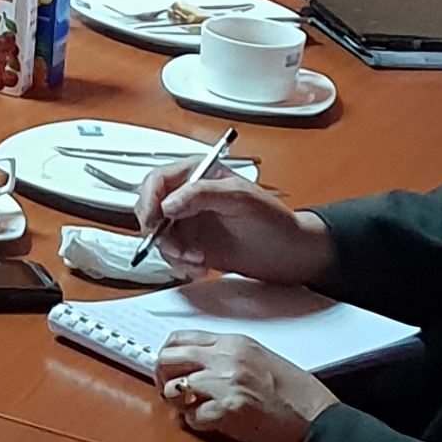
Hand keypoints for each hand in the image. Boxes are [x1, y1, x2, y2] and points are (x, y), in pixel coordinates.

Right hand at [128, 165, 329, 285]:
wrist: (291, 256)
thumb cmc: (276, 221)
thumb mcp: (242, 199)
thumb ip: (202, 194)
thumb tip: (169, 202)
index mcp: (200, 174)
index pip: (160, 180)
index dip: (150, 198)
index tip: (153, 219)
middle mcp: (191, 197)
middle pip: (152, 208)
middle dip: (158, 230)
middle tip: (173, 244)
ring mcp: (191, 223)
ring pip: (159, 235)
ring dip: (171, 251)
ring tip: (194, 258)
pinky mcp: (194, 246)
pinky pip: (172, 255)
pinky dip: (181, 264)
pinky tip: (200, 266)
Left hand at [154, 331, 336, 441]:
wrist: (318, 423)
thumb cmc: (297, 396)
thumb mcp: (262, 361)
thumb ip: (228, 358)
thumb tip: (196, 365)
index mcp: (235, 343)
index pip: (180, 337)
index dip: (168, 356)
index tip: (170, 371)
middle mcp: (226, 358)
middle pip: (168, 358)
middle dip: (163, 378)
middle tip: (174, 394)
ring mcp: (225, 383)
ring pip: (174, 388)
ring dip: (178, 403)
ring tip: (193, 410)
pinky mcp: (227, 411)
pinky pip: (191, 418)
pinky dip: (198, 424)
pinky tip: (213, 425)